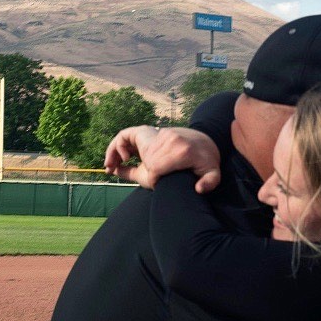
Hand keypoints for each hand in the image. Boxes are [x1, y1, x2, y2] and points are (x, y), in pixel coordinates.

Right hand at [104, 126, 221, 192]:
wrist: (207, 139)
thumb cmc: (208, 159)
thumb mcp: (213, 172)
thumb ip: (209, 182)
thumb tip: (199, 189)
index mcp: (180, 152)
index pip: (156, 167)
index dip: (152, 178)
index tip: (154, 185)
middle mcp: (167, 140)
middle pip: (139, 155)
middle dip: (121, 164)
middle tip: (111, 174)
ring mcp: (159, 134)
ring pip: (128, 140)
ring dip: (114, 152)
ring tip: (108, 166)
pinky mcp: (154, 131)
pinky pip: (130, 134)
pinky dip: (119, 144)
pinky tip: (119, 158)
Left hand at [104, 126, 159, 187]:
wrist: (168, 170)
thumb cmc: (159, 175)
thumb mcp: (138, 175)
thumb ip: (126, 172)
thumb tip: (113, 170)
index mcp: (146, 151)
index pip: (128, 153)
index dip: (117, 161)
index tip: (110, 171)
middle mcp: (145, 142)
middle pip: (123, 146)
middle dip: (113, 157)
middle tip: (108, 168)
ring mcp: (143, 136)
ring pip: (120, 140)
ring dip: (112, 152)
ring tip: (110, 164)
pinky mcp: (140, 131)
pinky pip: (122, 136)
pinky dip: (118, 147)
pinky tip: (125, 158)